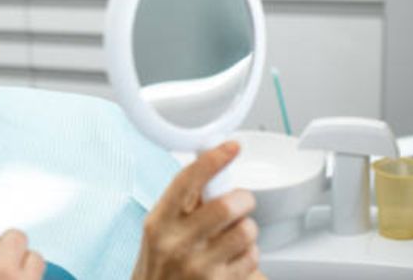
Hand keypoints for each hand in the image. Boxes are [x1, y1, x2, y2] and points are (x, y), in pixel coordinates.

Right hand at [131, 141, 259, 279]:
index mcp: (160, 222)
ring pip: (246, 231)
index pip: (187, 181)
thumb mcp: (160, 229)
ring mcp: (199, 267)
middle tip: (240, 202)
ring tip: (234, 236)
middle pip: (227, 205)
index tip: (231, 147)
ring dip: (247, 230)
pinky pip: (252, 258)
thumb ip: (183, 202)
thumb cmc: (160, 265)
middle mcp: (177, 243)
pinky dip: (250, 255)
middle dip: (242, 199)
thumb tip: (211, 166)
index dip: (212, 160)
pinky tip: (233, 259)